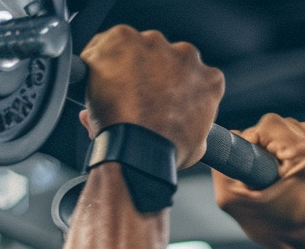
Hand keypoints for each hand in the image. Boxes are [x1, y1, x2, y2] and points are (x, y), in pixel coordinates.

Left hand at [79, 26, 224, 168]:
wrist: (137, 152)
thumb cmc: (164, 154)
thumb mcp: (195, 147)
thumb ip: (195, 126)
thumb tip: (182, 127)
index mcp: (208, 80)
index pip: (193, 77)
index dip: (173, 89)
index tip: (159, 101)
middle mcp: (185, 55)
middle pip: (165, 58)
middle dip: (150, 75)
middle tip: (135, 100)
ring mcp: (154, 44)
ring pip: (136, 49)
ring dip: (126, 67)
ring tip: (115, 97)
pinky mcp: (123, 38)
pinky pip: (105, 45)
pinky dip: (99, 62)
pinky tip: (96, 85)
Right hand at [213, 114, 304, 248]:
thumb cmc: (275, 232)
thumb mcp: (234, 202)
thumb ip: (224, 167)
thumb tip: (231, 137)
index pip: (271, 124)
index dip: (255, 141)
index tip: (257, 165)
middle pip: (290, 125)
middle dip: (275, 145)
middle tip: (272, 174)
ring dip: (293, 147)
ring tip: (289, 175)